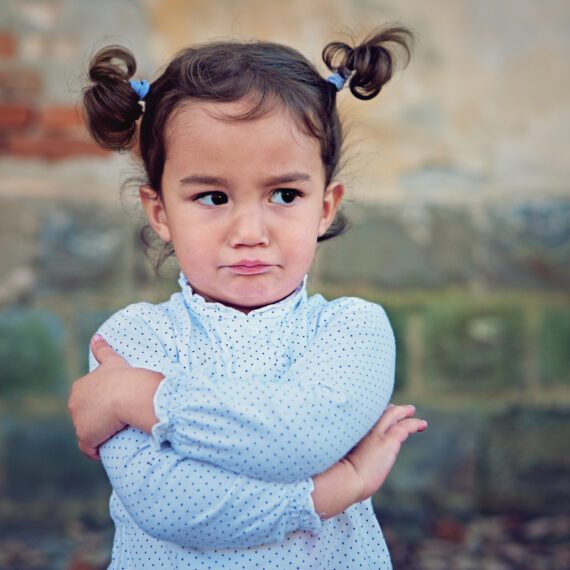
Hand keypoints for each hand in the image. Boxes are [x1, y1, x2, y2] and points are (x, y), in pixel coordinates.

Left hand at [68, 335, 161, 460]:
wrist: (128, 392)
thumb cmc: (124, 377)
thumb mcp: (112, 361)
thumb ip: (102, 349)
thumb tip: (96, 336)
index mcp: (80, 386)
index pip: (86, 398)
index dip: (99, 403)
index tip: (113, 405)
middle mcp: (75, 403)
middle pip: (85, 415)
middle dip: (96, 419)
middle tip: (117, 419)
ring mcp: (79, 420)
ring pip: (88, 431)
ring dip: (99, 433)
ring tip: (116, 432)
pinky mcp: (85, 436)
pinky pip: (89, 448)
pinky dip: (95, 450)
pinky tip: (105, 449)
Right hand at [344, 403, 426, 501]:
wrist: (345, 478)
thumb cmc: (338, 477)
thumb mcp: (339, 461)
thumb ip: (346, 457)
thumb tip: (346, 466)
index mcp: (351, 432)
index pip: (365, 418)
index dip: (373, 415)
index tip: (378, 413)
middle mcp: (363, 428)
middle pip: (378, 412)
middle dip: (388, 409)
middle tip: (396, 408)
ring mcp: (376, 433)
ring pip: (393, 415)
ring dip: (404, 413)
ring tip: (412, 412)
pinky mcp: (388, 441)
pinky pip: (405, 427)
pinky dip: (414, 424)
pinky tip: (422, 425)